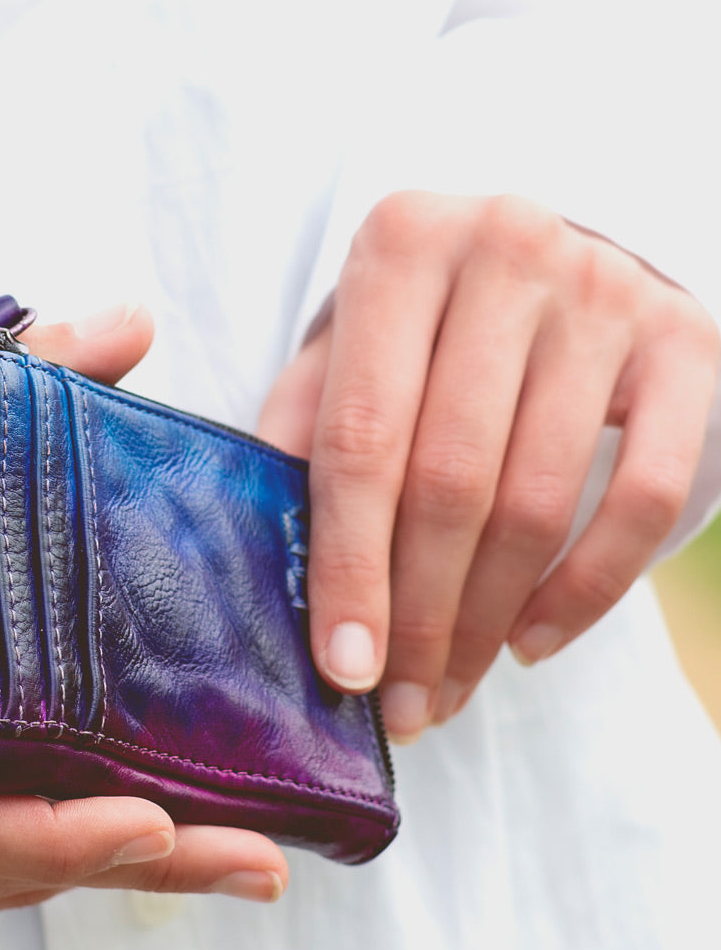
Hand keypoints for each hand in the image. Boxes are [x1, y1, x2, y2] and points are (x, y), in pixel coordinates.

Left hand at [258, 192, 718, 741]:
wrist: (542, 255)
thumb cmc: (423, 323)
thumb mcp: (346, 348)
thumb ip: (304, 431)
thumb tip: (270, 564)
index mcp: (401, 245)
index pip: (363, 437)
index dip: (351, 566)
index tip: (344, 669)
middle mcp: (505, 250)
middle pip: (452, 479)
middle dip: (421, 616)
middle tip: (399, 705)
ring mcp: (604, 292)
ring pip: (539, 500)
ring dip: (489, 622)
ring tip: (449, 689)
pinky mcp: (684, 343)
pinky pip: (644, 497)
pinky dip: (585, 590)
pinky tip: (529, 643)